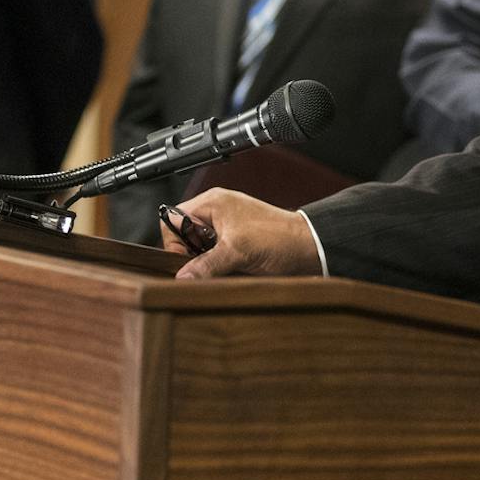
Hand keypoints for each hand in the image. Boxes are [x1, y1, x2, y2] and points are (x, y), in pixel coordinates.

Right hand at [166, 190, 323, 280]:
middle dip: (189, 253)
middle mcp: (216, 211)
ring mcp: (226, 226)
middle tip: (205, 265)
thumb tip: (183, 276)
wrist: (307, 247)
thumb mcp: (236, 252)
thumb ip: (206, 264)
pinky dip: (215, 264)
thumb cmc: (279, 237)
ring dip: (204, 261)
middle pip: (183, 234)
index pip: (172, 218)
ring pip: (198, 246)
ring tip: (221, 267)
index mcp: (212, 203)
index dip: (174, 241)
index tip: (186, 259)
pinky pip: (213, 253)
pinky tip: (227, 269)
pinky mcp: (235, 241)